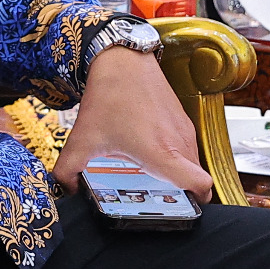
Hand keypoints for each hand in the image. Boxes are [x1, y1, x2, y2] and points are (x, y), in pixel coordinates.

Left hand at [56, 46, 211, 199]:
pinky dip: (177, 157)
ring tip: (154, 177)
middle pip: (196, 180)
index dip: (197, 203)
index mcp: (161, 152)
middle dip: (183, 194)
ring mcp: (184, 129)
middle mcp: (179, 142)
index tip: (181, 209)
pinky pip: (188, 148)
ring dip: (179, 174)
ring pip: (193, 163)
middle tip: (160, 198)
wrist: (123, 59)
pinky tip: (152, 154)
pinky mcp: (183, 119)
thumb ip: (68, 171)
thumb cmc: (109, 95)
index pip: (202, 185)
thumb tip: (67, 191)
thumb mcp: (82, 138)